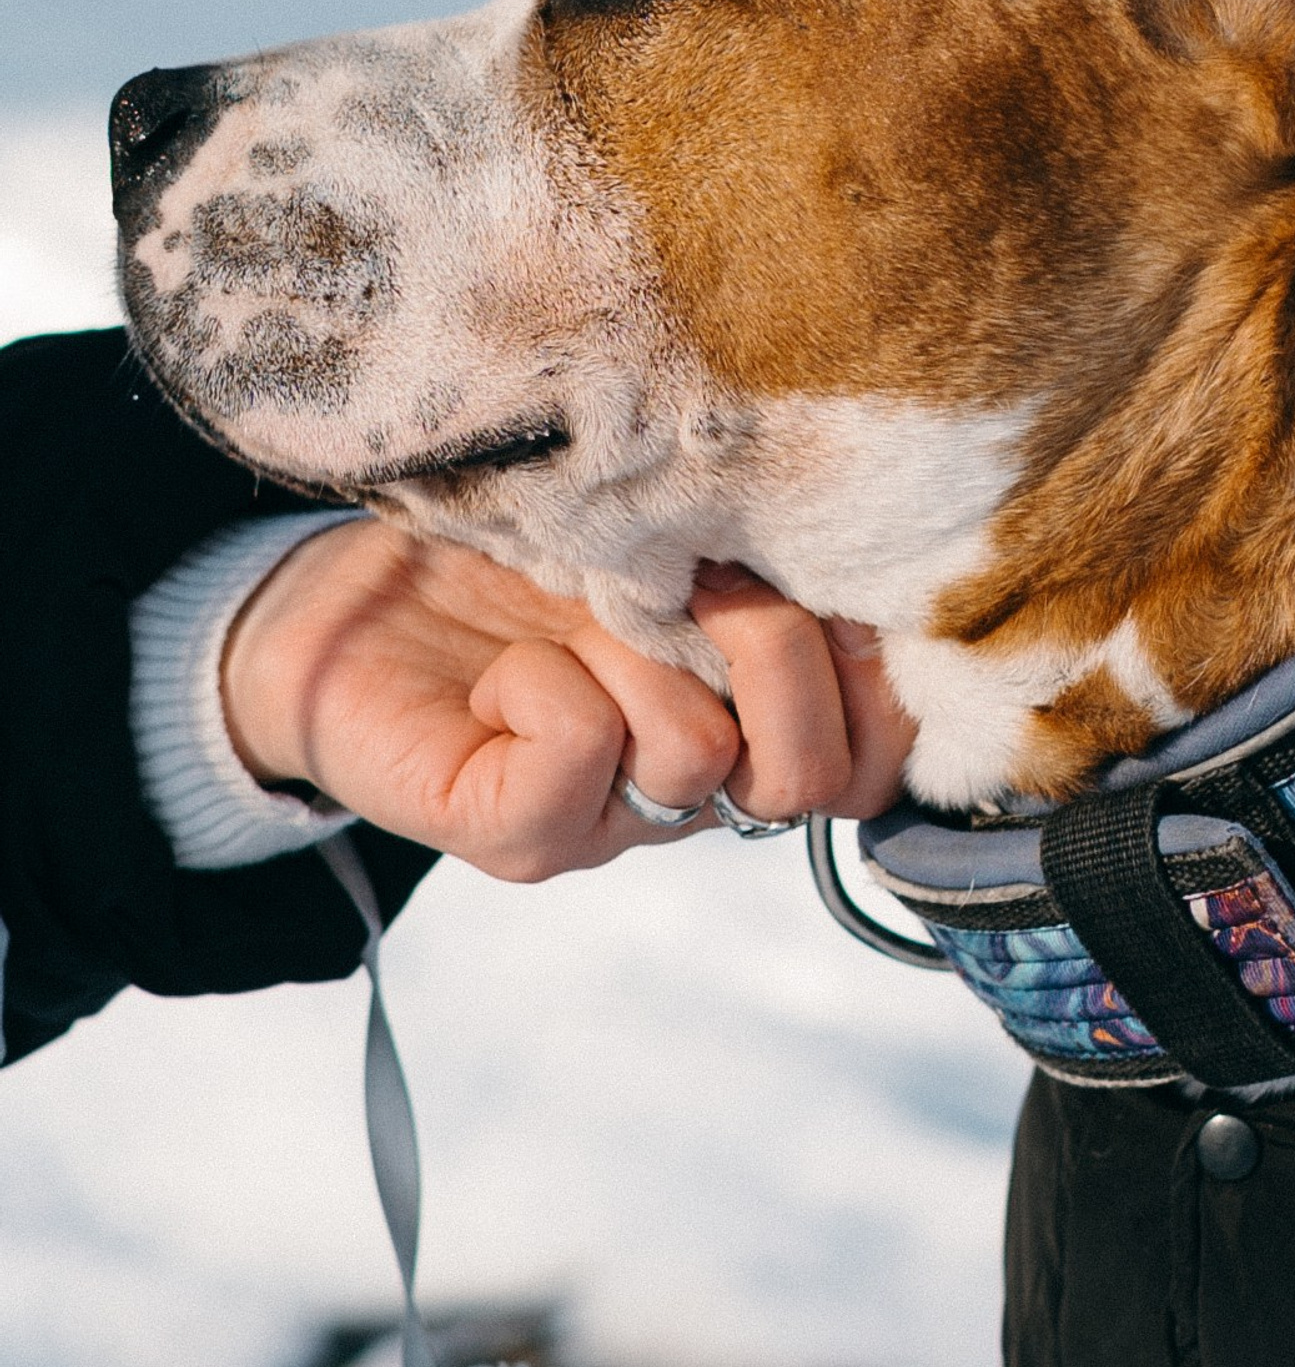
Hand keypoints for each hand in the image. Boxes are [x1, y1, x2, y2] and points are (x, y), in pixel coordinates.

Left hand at [220, 520, 914, 880]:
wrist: (346, 593)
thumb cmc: (519, 548)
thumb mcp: (666, 532)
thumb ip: (762, 556)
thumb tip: (848, 543)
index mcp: (751, 727)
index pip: (877, 765)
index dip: (874, 674)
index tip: (810, 573)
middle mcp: (696, 794)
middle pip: (813, 773)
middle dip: (772, 645)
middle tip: (695, 577)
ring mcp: (609, 824)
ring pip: (697, 749)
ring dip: (635, 644)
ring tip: (572, 610)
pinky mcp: (512, 834)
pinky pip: (580, 751)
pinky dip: (545, 678)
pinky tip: (506, 666)